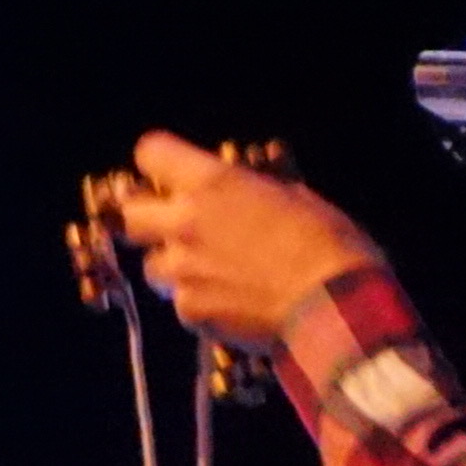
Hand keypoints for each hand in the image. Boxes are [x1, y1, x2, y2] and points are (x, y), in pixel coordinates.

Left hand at [107, 132, 385, 347]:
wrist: (335, 308)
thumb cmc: (327, 243)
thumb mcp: (296, 195)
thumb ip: (254, 186)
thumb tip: (249, 180)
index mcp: (211, 183)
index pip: (149, 153)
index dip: (160, 163)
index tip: (173, 174)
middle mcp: (184, 223)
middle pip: (130, 215)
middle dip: (148, 218)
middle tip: (178, 226)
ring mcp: (183, 272)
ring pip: (153, 265)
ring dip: (174, 265)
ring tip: (211, 272)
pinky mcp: (191, 312)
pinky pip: (181, 303)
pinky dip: (199, 301)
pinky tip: (231, 304)